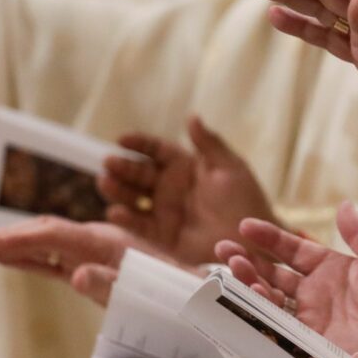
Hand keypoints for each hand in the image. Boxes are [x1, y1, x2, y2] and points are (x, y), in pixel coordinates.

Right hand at [0, 216, 182, 305]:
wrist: (199, 294)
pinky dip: (35, 258)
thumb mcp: (146, 290)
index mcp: (108, 242)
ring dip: (17, 246)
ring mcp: (99, 251)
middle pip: (47, 233)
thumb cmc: (174, 293)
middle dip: (10, 238)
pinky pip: (61, 260)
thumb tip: (75, 275)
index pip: (54, 235)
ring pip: (49, 244)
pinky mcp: (100, 266)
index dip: (18, 240)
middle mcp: (100, 240)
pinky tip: (16, 260)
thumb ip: (111, 283)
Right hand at [98, 116, 279, 266]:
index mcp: (184, 167)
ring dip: (117, 191)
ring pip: (133, 198)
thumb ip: (209, 143)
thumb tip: (191, 116)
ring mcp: (163, 212)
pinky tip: (116, 212)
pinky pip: (139, 226)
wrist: (252, 241)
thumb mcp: (229, 167)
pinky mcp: (162, 236)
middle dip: (122, 167)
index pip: (155, 151)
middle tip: (109, 163)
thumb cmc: (246, 200)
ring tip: (106, 183)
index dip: (138, 144)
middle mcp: (169, 188)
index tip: (121, 140)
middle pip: (138, 173)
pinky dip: (125, 219)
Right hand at [216, 203, 357, 357]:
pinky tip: (253, 292)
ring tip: (232, 266)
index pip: (295, 249)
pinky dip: (261, 308)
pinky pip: (278, 323)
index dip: (270, 237)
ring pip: (271, 297)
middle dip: (248, 260)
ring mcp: (313, 318)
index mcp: (336, 269)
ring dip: (249, 281)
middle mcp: (320, 293)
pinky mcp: (310, 342)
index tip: (247, 226)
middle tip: (226, 248)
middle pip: (275, 273)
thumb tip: (343, 206)